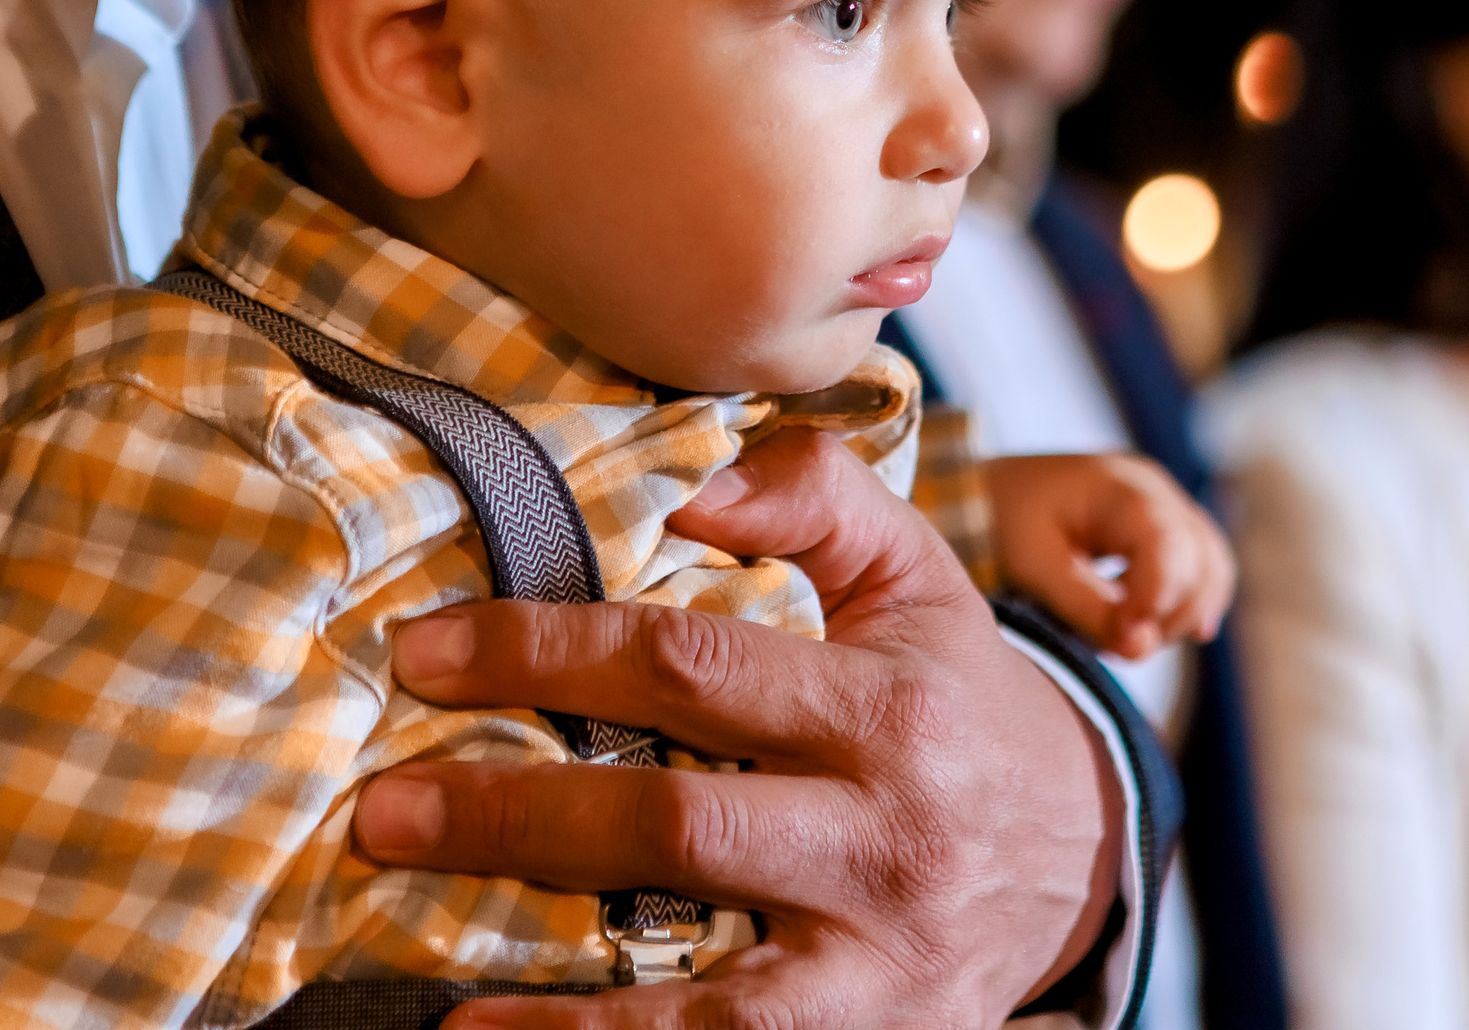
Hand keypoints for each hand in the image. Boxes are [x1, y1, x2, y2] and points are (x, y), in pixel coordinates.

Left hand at [350, 427, 1125, 1027]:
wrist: (1087, 850)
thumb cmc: (962, 698)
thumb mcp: (918, 577)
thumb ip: (817, 502)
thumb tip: (690, 488)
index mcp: (888, 705)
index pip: (691, 667)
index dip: (548, 652)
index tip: (426, 652)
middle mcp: (884, 833)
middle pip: (674, 825)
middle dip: (514, 813)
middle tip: (382, 810)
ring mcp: (876, 953)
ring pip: (700, 981)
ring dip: (549, 983)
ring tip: (422, 957)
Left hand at [986, 452, 1235, 661]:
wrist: (978, 494)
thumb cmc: (1000, 522)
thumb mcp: (1032, 569)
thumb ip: (1088, 609)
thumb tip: (1141, 648)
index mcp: (1121, 488)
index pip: (1169, 549)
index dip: (1156, 604)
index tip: (1127, 644)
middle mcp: (1155, 491)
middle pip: (1202, 562)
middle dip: (1169, 615)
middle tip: (1119, 642)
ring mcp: (1164, 507)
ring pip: (1210, 568)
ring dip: (1180, 614)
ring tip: (1129, 634)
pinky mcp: (1162, 531)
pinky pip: (1200, 570)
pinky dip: (1183, 604)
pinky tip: (1148, 624)